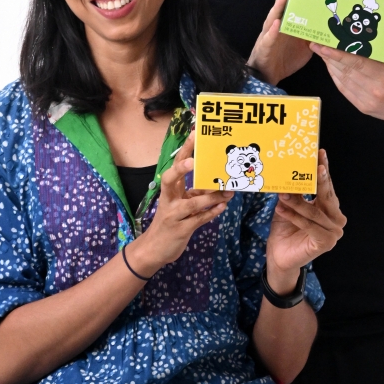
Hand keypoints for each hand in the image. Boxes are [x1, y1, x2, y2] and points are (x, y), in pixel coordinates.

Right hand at [130, 132, 231, 274]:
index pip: (174, 166)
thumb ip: (195, 193)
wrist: (155, 248)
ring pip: (193, 202)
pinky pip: (199, 219)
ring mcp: (174, 215)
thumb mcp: (180, 204)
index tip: (194, 135)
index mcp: (169, 190)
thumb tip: (216, 183)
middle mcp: (169, 199)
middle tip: (194, 160)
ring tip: (228, 191)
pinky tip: (223, 206)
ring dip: (212, 197)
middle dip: (181, 168)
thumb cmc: (171, 221)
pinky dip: (212, 212)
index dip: (184, 150)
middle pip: (171, 178)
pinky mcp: (181, 229)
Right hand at [248, 0, 312, 85]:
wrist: (269, 75)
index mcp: (286, 23)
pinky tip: (277, 24)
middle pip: (281, 4)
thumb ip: (313, 34)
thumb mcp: (305, 46)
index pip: (291, 3)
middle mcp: (277, 25)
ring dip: (279, 6)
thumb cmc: (284, 58)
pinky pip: (270, 38)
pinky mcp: (266, 46)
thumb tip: (330, 28)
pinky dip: (273, 31)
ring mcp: (270, 34)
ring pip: (274, 17)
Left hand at [265, 150, 345, 293]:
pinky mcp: (326, 243)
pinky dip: (295, 217)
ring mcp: (334, 232)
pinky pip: (309, 225)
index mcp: (329, 207)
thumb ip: (294, 191)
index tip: (320, 153)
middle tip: (314, 166)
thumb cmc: (286, 228)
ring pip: (315, 212)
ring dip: (298, 202)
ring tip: (282, 194)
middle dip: (319, 180)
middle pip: (326, 196)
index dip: (324, 169)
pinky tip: (281, 210)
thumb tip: (289, 170)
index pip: (327, 186)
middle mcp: (336, 218)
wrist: (280, 256)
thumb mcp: (288, 205)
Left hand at [310, 11, 383, 133]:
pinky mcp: (364, 108)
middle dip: (327, 57)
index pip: (356, 62)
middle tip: (315, 45)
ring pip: (342, 81)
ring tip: (322, 54)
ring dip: (330, 67)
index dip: (336, 54)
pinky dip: (336, 79)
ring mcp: (368, 100)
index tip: (322, 45)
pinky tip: (332, 68)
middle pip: (345, 70)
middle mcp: (376, 89)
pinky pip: (345, 91)